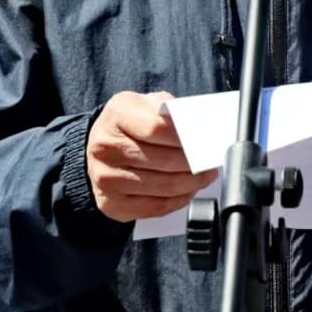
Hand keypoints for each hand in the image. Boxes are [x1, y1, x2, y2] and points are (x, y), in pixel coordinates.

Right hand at [86, 91, 219, 221]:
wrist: (99, 146)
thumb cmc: (130, 124)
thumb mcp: (146, 104)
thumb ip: (170, 111)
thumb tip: (199, 128)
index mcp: (116, 116)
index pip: (158, 129)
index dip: (187, 138)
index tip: (207, 141)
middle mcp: (105, 147)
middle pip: (165, 160)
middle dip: (196, 163)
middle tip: (212, 161)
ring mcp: (106, 178)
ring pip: (164, 186)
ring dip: (193, 183)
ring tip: (205, 176)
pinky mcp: (112, 203)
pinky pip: (156, 207)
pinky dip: (179, 200)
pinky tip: (188, 191)